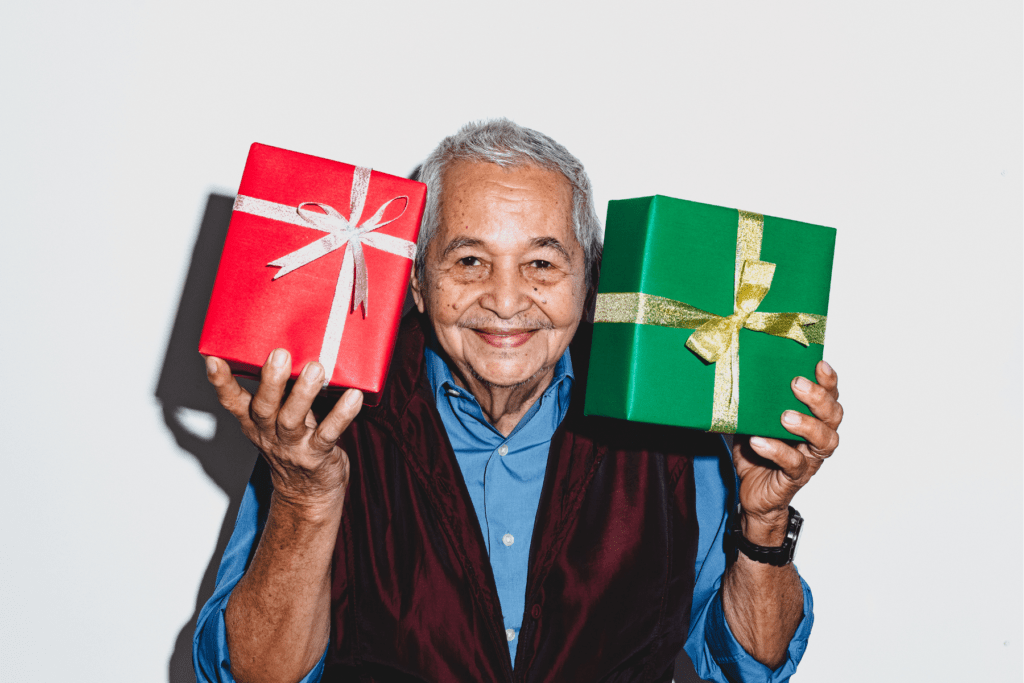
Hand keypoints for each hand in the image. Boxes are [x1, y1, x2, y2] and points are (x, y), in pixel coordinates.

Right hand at [204, 349, 363, 513]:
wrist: (307, 494)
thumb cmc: (294, 446)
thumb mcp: (277, 421)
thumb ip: (280, 392)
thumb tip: (292, 348)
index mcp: (255, 422)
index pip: (232, 402)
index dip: (221, 382)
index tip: (213, 360)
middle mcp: (269, 433)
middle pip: (264, 407)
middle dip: (270, 382)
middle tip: (278, 355)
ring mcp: (293, 446)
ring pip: (293, 419)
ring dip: (304, 393)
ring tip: (315, 369)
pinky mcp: (317, 455)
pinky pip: (329, 433)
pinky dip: (341, 414)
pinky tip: (353, 397)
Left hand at [732, 360, 842, 544]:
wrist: (753, 495)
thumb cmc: (757, 455)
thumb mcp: (753, 423)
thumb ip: (753, 404)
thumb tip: (734, 375)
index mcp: (812, 421)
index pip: (829, 397)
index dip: (829, 381)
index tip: (819, 364)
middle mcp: (817, 439)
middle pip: (833, 416)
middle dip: (818, 398)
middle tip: (797, 384)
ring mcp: (809, 459)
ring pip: (824, 441)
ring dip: (806, 424)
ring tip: (785, 416)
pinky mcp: (794, 478)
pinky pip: (792, 463)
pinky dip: (776, 450)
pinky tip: (759, 441)